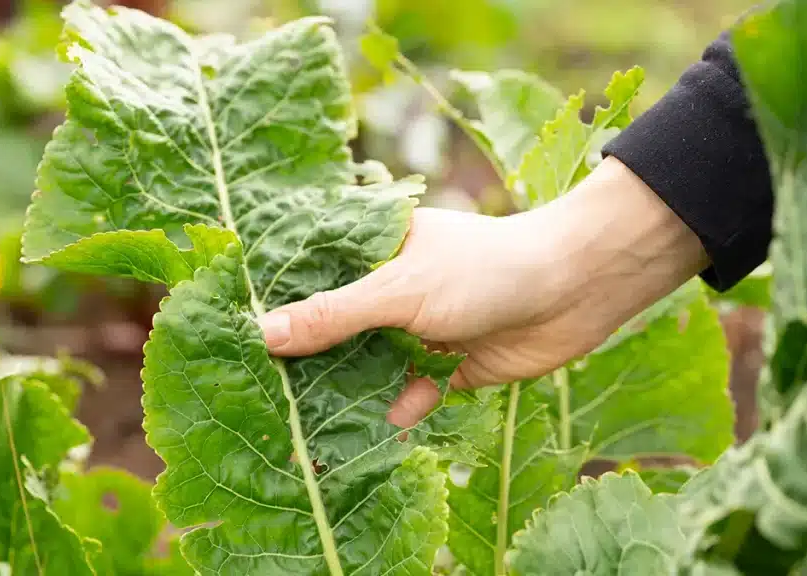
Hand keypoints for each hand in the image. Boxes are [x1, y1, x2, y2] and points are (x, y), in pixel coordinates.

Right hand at [257, 157, 707, 426]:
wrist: (574, 292)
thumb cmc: (483, 270)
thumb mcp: (399, 291)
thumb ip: (332, 316)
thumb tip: (262, 335)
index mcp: (373, 250)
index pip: (310, 277)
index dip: (275, 304)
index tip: (233, 334)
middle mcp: (390, 289)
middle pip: (335, 328)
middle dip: (308, 359)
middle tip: (263, 392)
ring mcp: (417, 327)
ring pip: (368, 365)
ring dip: (348, 392)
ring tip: (308, 426)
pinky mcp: (446, 365)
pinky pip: (409, 392)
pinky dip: (398, 408)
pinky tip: (384, 425)